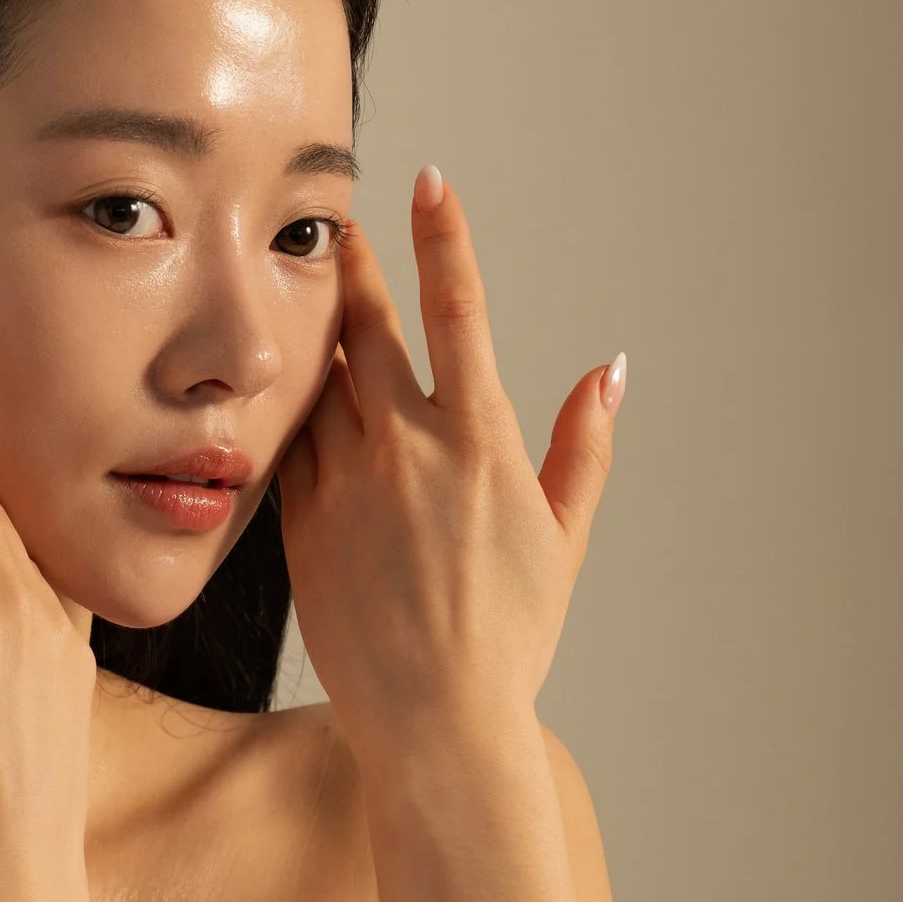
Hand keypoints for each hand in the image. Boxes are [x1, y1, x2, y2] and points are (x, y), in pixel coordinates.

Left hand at [277, 166, 625, 759]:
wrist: (435, 721)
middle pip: (366, 329)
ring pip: (320, 383)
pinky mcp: (301, 524)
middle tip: (341, 226)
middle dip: (355, 267)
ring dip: (318, 338)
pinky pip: (292, 447)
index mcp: (479, 444)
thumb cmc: (510, 636)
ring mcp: (345, 485)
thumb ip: (585, 447)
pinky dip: (297, 416)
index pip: (457, 312)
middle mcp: (406, 451)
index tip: (429, 181)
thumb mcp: (563, 538)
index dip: (442, 238)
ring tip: (311, 303)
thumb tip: (609, 370)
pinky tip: (293, 401)